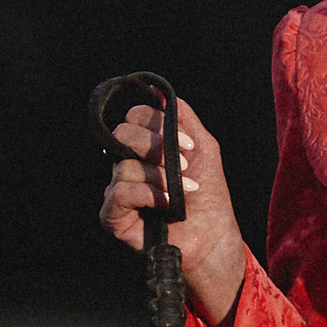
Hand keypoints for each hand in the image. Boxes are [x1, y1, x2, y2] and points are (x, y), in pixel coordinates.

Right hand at [99, 94, 248, 326]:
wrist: (213, 236)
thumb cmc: (208, 195)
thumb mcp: (202, 146)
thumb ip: (181, 116)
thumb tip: (158, 90)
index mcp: (143, 148)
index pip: (134, 118)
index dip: (158, 124)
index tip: (190, 147)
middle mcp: (125, 166)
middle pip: (123, 135)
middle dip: (156, 146)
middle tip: (185, 166)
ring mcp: (117, 191)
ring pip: (124, 165)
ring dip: (161, 176)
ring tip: (185, 191)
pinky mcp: (113, 217)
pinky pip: (120, 192)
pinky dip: (149, 194)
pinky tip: (170, 205)